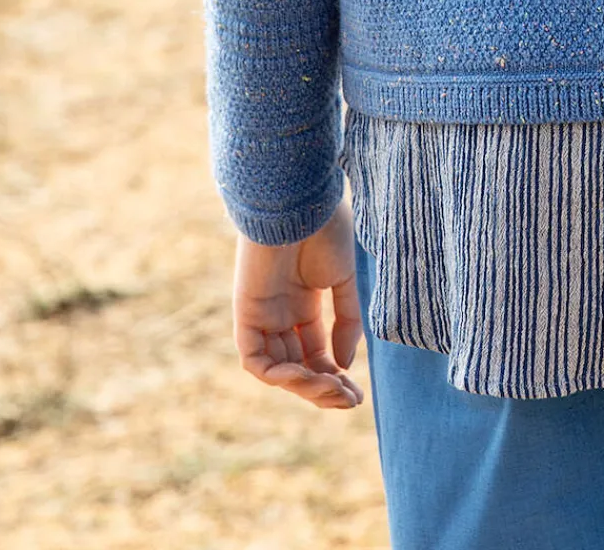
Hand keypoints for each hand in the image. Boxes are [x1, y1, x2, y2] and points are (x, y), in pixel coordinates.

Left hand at [232, 197, 363, 409]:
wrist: (299, 202)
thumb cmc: (324, 229)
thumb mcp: (344, 279)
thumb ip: (345, 321)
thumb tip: (344, 364)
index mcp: (304, 300)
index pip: (315, 350)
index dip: (335, 375)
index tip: (357, 393)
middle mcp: (280, 313)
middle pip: (298, 365)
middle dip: (323, 387)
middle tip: (350, 401)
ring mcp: (262, 315)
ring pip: (278, 369)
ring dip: (306, 386)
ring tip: (334, 391)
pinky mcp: (246, 315)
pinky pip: (256, 360)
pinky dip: (279, 375)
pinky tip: (307, 374)